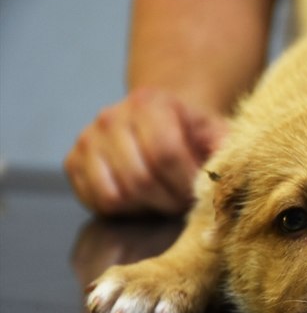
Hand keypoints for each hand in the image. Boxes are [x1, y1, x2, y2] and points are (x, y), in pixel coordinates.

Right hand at [64, 88, 227, 215]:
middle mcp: (112, 116)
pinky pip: (98, 202)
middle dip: (169, 200)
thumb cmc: (193, 133)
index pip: (165, 152)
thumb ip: (226, 151)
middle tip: (185, 204)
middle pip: (140, 178)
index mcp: (150, 102)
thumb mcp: (216, 133)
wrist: (160, 122)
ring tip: (166, 199)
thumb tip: (226, 178)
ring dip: (148, 207)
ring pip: (117, 194)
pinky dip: (124, 210)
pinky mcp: (72, 163)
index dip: (186, 182)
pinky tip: (143, 199)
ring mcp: (88, 139)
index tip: (200, 193)